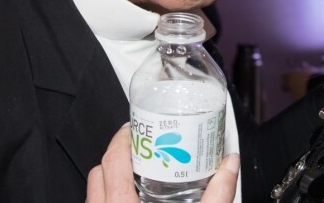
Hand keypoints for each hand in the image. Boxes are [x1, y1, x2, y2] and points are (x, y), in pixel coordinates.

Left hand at [86, 124, 239, 202]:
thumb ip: (217, 195)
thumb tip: (230, 164)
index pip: (112, 159)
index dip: (122, 138)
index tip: (136, 128)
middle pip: (99, 171)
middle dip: (117, 154)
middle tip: (141, 148)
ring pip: (93, 190)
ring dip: (110, 176)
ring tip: (135, 173)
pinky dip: (107, 197)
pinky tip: (130, 199)